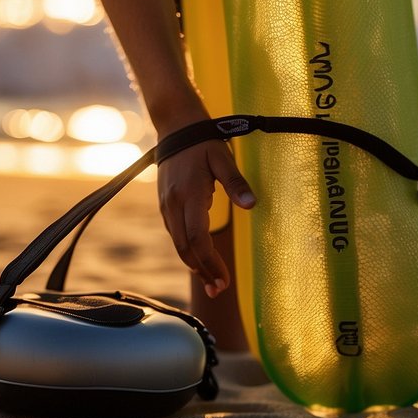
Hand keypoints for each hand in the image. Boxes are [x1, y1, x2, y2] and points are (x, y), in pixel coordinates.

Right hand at [157, 138, 254, 297]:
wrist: (175, 127)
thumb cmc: (203, 141)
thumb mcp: (223, 158)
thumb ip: (236, 182)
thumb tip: (252, 205)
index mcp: (189, 195)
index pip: (198, 239)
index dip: (210, 263)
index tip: (223, 281)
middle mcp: (173, 205)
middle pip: (186, 249)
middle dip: (202, 272)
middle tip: (219, 290)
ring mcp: (166, 206)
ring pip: (178, 244)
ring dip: (194, 265)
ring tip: (211, 282)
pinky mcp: (165, 205)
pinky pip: (175, 235)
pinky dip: (187, 251)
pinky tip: (199, 260)